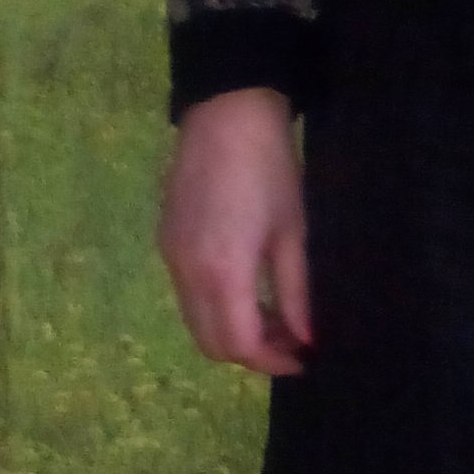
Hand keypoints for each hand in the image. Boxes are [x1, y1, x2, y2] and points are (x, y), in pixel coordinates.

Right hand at [157, 88, 314, 373]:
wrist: (226, 112)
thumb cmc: (270, 169)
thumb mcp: (293, 233)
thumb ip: (296, 293)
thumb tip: (307, 339)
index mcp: (221, 273)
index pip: (240, 345)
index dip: (273, 361)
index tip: (303, 358)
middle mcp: (186, 273)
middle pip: (211, 343)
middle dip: (251, 354)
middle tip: (291, 341)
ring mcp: (171, 257)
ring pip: (196, 321)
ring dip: (233, 331)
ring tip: (275, 316)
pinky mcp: (166, 241)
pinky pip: (188, 294)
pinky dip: (217, 307)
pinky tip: (248, 289)